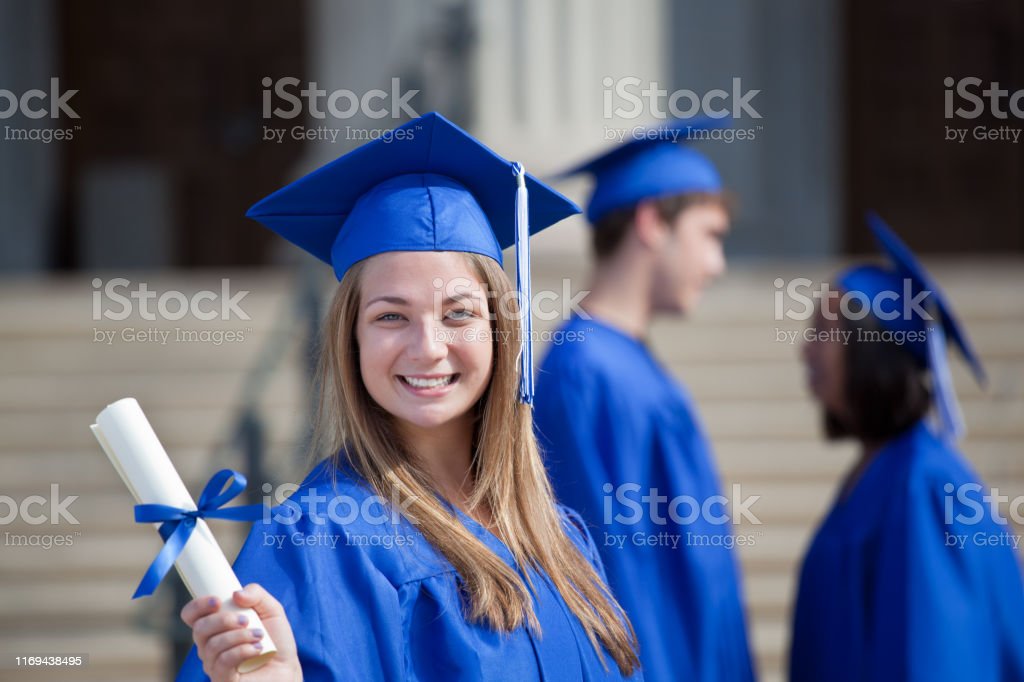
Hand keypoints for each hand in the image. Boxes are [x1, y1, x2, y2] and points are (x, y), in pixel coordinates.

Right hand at [182, 583, 301, 681]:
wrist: (287, 669)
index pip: (191, 616)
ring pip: (212, 646)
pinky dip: (242, 651)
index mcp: (215, 627)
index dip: (198, 606)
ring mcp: (214, 665)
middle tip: (246, 620)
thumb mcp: (272, 610)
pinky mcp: (222, 680)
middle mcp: (209, 646)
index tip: (218, 601)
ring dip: (239, 636)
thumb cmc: (276, 640)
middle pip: (199, 629)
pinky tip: (258, 650)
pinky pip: (223, 662)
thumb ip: (256, 594)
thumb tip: (235, 594)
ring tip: (259, 636)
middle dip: (223, 620)